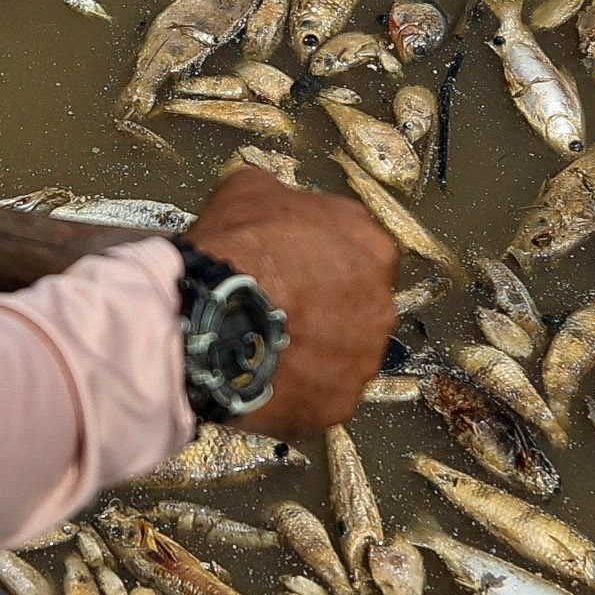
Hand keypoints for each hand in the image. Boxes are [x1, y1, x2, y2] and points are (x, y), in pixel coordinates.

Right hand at [180, 163, 397, 440]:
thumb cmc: (237, 248)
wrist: (213, 315)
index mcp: (372, 248)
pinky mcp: (337, 405)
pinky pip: (318, 397)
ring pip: (340, 357)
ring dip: (312, 353)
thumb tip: (273, 203)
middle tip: (279, 308)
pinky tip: (261, 378)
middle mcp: (381, 306)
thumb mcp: (250, 189)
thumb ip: (280, 198)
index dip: (319, 260)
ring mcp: (361, 360)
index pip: (358, 252)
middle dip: (324, 309)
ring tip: (265, 347)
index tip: (292, 267)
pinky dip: (295, 391)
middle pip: (356, 308)